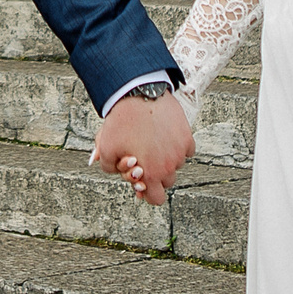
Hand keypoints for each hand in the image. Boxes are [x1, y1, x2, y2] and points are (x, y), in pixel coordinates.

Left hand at [90, 90, 195, 205]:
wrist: (138, 94)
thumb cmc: (122, 122)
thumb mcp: (105, 148)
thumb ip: (109, 167)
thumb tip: (118, 172)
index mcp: (151, 174)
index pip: (157, 199)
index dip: (148, 192)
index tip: (142, 181)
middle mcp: (169, 166)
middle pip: (167, 182)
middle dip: (157, 174)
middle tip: (145, 159)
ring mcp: (180, 152)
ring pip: (176, 165)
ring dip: (167, 159)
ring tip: (152, 142)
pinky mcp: (187, 136)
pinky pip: (186, 150)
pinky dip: (177, 146)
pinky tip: (164, 135)